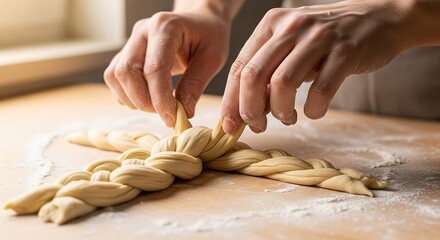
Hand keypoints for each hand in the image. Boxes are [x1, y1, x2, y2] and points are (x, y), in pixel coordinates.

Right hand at [104, 9, 229, 126]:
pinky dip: (127, 95)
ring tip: (158, 106)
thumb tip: (183, 112)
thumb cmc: (208, 36)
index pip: (154, 68)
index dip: (160, 98)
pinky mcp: (125, 53)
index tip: (172, 118)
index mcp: (166, 27)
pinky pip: (115, 78)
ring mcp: (131, 41)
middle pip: (126, 72)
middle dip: (143, 100)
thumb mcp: (213, 58)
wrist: (200, 21)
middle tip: (165, 113)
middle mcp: (142, 31)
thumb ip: (196, 84)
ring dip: (133, 99)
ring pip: (115, 76)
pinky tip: (148, 98)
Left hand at [221, 0, 407, 132]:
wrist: (378, 19)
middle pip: (254, 75)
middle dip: (250, 109)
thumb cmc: (326, 41)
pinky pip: (321, 90)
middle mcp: (290, 27)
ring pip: (283, 83)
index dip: (231, 101)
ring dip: (281, 111)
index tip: (229, 126)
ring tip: (288, 117)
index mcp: (271, 25)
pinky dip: (313, 109)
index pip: (240, 67)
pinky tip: (314, 111)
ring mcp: (318, 37)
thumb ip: (269, 72)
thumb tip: (246, 110)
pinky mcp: (345, 51)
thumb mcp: (291, 47)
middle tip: (258, 125)